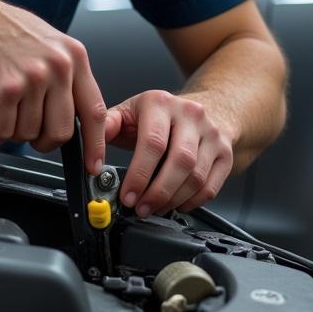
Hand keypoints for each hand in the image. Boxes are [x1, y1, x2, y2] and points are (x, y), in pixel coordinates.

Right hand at [0, 0, 106, 171]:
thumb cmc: (7, 32)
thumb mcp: (51, 45)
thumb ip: (67, 78)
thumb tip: (77, 119)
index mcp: (74, 56)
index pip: (94, 110)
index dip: (95, 144)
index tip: (93, 164)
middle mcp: (58, 67)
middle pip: (61, 132)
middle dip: (43, 141)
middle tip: (30, 132)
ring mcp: (33, 78)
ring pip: (29, 134)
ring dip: (13, 132)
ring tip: (5, 112)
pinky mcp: (6, 89)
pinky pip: (4, 131)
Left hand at [105, 91, 233, 215]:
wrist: (206, 108)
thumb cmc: (161, 115)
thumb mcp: (131, 111)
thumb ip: (108, 125)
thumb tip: (87, 141)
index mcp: (160, 102)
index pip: (152, 142)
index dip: (139, 174)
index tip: (127, 196)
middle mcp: (190, 114)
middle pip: (178, 161)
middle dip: (157, 192)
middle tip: (141, 209)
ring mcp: (212, 133)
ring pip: (195, 176)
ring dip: (173, 200)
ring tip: (155, 208)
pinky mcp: (226, 152)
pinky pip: (211, 186)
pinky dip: (192, 202)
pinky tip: (177, 204)